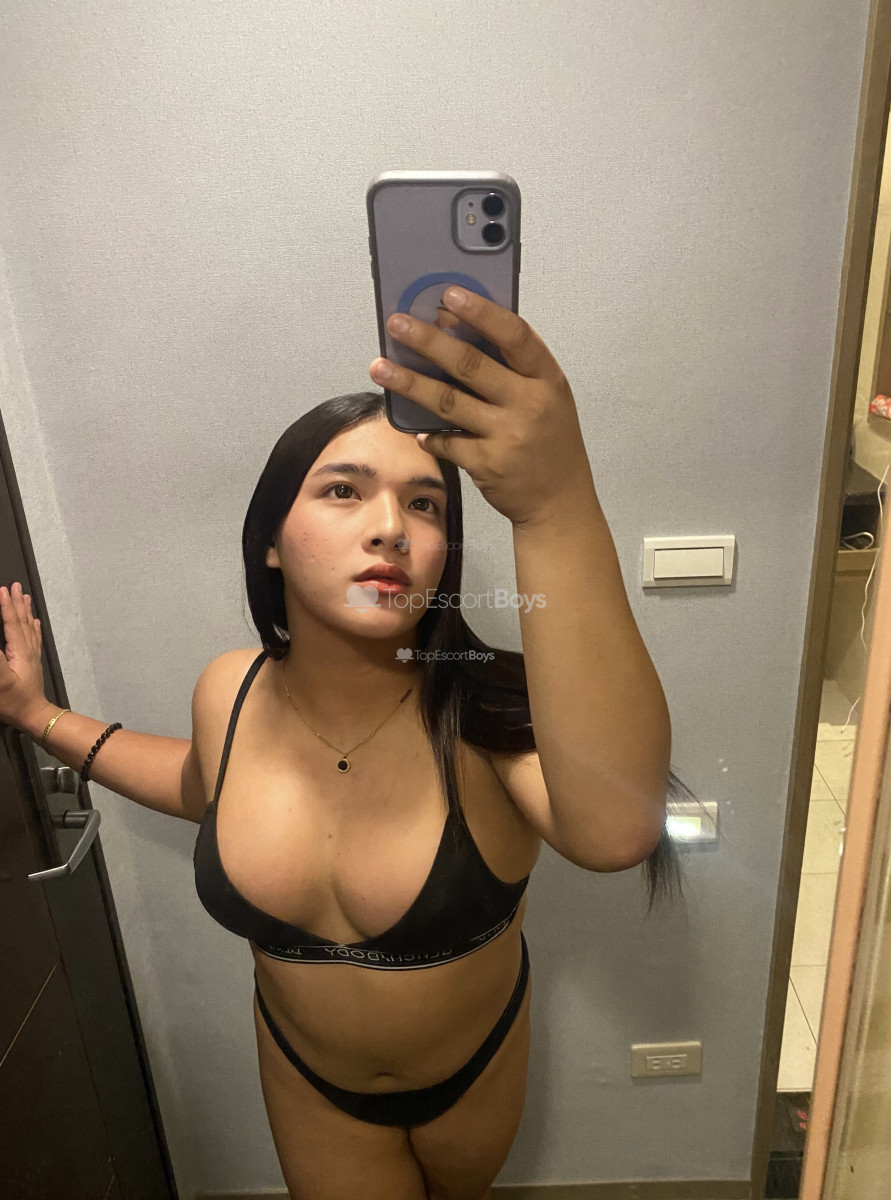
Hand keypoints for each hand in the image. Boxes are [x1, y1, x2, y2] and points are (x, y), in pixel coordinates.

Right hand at [0, 582, 46, 729]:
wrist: (33, 716)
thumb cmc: (12, 700)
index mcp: (19, 651)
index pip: (12, 623)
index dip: (6, 606)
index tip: (2, 589)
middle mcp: (28, 649)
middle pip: (22, 621)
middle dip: (17, 602)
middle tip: (16, 585)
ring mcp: (32, 656)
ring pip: (29, 627)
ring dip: (26, 611)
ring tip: (25, 596)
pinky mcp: (33, 663)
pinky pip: (34, 638)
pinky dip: (33, 627)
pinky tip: (34, 622)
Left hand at [368, 286, 594, 526]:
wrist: (560, 500)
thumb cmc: (549, 440)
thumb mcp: (546, 397)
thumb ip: (512, 369)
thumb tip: (453, 328)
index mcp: (547, 379)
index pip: (514, 335)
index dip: (481, 312)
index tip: (448, 294)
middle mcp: (528, 404)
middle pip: (470, 365)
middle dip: (428, 341)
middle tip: (396, 324)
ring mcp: (507, 435)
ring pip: (448, 402)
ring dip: (410, 383)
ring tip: (380, 367)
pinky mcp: (486, 464)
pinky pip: (446, 442)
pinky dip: (428, 434)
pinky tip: (415, 429)